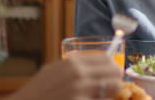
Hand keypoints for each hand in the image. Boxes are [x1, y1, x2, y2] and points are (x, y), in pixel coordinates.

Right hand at [5, 53, 122, 99]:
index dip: (113, 66)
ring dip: (112, 93)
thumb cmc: (39, 91)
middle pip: (114, 72)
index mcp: (72, 63)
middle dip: (115, 80)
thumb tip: (100, 65)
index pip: (106, 58)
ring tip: (104, 96)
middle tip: (111, 87)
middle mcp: (79, 74)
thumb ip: (75, 67)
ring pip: (114, 87)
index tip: (113, 73)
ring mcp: (80, 91)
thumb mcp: (54, 71)